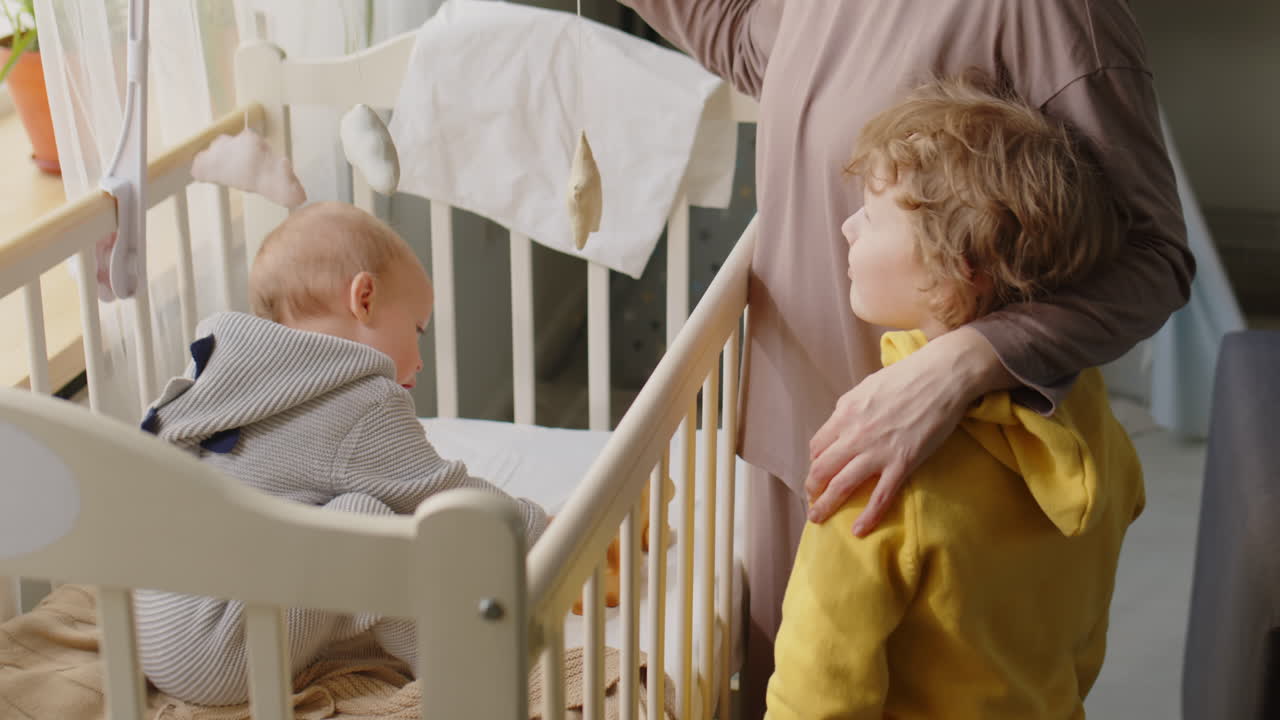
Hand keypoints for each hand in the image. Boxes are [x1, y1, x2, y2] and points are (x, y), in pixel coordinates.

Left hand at [805, 327, 1014, 534]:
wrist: (942, 376)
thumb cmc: (908, 376)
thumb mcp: (867, 387)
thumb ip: (851, 408)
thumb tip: (840, 424)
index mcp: (845, 413)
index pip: (817, 446)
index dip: (814, 463)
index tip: (818, 473)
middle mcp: (855, 434)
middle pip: (822, 468)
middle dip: (812, 489)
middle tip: (812, 501)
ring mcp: (878, 450)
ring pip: (842, 485)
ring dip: (826, 506)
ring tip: (819, 518)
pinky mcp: (903, 463)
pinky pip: (880, 496)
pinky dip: (867, 516)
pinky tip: (859, 530)